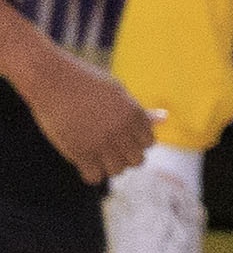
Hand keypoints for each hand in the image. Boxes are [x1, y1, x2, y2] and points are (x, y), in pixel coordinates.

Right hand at [13, 43, 157, 183]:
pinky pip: (94, 177)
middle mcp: (122, 131)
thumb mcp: (116, 91)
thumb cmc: (82, 81)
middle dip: (123, 155)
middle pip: (136, 160)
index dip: (133, 141)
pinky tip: (83, 162)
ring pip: (117, 170)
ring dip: (106, 165)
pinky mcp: (81, 152)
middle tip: (104, 145)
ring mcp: (102, 143)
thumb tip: (165, 118)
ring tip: (93, 152)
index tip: (117, 134)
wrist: (48, 75)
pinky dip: (89, 173)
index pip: (148, 143)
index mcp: (134, 115)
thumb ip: (139, 111)